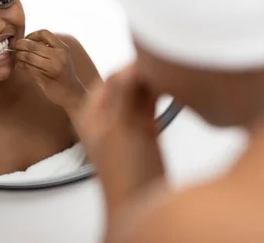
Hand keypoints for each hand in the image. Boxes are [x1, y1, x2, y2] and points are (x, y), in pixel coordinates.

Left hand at [15, 30, 85, 108]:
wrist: (72, 92)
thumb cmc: (63, 73)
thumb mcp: (61, 57)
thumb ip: (48, 48)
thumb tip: (26, 41)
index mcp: (63, 48)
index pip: (44, 33)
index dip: (32, 35)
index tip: (27, 40)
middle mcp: (59, 56)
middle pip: (33, 45)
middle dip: (21, 45)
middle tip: (15, 47)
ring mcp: (52, 67)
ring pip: (29, 56)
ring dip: (19, 55)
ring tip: (17, 56)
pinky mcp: (45, 78)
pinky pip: (28, 68)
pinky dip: (21, 65)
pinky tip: (20, 65)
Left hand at [69, 64, 164, 217]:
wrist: (141, 204)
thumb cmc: (124, 175)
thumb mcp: (120, 129)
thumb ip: (125, 95)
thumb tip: (132, 64)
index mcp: (92, 113)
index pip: (110, 79)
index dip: (129, 67)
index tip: (149, 59)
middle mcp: (108, 116)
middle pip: (126, 83)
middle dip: (142, 72)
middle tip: (164, 63)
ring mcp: (127, 124)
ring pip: (139, 92)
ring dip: (152, 82)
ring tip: (170, 72)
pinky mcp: (144, 131)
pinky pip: (150, 104)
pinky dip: (160, 94)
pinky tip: (172, 87)